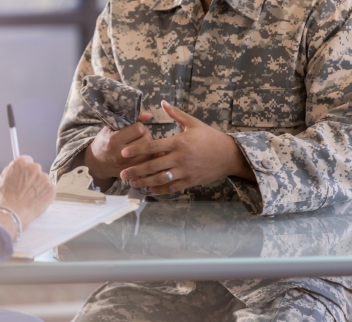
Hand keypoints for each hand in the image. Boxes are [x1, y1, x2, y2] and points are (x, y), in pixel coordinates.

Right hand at [0, 156, 55, 227]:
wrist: (13, 213)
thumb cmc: (5, 198)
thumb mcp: (2, 179)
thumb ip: (11, 170)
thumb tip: (16, 166)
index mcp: (21, 162)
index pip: (27, 160)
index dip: (24, 170)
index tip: (23, 176)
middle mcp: (35, 167)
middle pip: (36, 169)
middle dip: (32, 177)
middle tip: (26, 189)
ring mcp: (45, 178)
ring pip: (43, 179)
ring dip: (39, 186)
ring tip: (30, 196)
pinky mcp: (52, 188)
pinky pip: (49, 189)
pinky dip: (45, 194)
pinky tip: (36, 200)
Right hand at [84, 111, 153, 179]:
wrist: (96, 162)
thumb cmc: (105, 141)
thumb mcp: (112, 127)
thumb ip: (131, 120)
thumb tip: (150, 115)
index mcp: (114, 140)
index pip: (139, 129)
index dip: (139, 126)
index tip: (135, 128)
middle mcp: (121, 154)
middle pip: (146, 140)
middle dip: (146, 135)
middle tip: (140, 136)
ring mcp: (127, 165)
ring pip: (150, 152)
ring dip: (148, 146)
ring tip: (141, 144)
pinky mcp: (132, 173)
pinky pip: (148, 162)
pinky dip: (149, 156)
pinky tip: (143, 154)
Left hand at [120, 101, 255, 194]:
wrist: (229, 155)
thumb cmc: (210, 137)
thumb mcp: (194, 123)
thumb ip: (176, 114)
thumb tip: (162, 102)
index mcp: (179, 142)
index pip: (153, 146)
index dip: (137, 150)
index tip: (124, 153)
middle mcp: (180, 158)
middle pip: (153, 166)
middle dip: (136, 170)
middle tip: (122, 174)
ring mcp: (185, 171)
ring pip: (160, 179)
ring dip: (145, 182)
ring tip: (133, 183)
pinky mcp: (190, 181)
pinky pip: (172, 187)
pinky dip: (160, 190)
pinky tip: (150, 189)